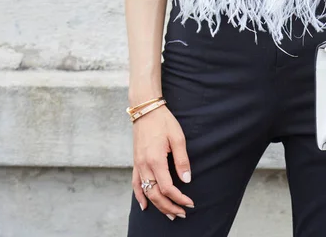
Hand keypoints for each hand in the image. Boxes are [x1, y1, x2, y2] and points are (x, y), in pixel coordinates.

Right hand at [131, 104, 194, 219]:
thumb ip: (182, 161)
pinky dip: (139, 196)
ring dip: (157, 205)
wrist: (146, 110)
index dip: (179, 198)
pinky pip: (135, 184)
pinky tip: (144, 206)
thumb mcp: (178, 138)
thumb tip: (187, 180)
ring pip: (145, 192)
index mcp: (156, 160)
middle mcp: (144, 165)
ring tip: (169, 214)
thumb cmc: (164, 122)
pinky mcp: (136, 162)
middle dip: (169, 206)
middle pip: (155, 194)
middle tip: (182, 213)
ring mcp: (138, 164)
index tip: (190, 203)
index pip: (168, 187)